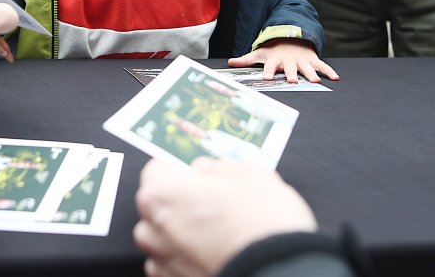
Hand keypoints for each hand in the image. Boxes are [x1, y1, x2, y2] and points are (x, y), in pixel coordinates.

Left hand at [134, 157, 316, 276]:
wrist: (282, 273)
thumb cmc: (265, 225)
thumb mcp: (248, 175)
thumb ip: (215, 168)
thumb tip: (205, 171)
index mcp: (161, 195)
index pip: (157, 170)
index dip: (182, 173)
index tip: (198, 180)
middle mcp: (152, 231)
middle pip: (157, 208)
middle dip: (180, 206)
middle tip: (215, 209)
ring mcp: (163, 263)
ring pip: (165, 241)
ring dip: (183, 237)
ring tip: (220, 237)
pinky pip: (174, 267)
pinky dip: (190, 261)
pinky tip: (217, 256)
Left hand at [228, 39, 338, 82]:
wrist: (290, 38)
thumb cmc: (273, 51)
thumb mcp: (259, 54)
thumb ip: (245, 59)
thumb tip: (229, 62)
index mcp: (275, 59)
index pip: (270, 66)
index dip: (268, 72)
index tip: (267, 78)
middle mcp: (289, 60)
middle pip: (290, 68)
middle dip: (292, 74)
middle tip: (293, 80)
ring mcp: (301, 60)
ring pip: (307, 67)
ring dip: (311, 73)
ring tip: (316, 81)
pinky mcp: (312, 60)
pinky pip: (322, 66)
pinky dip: (329, 71)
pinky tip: (336, 78)